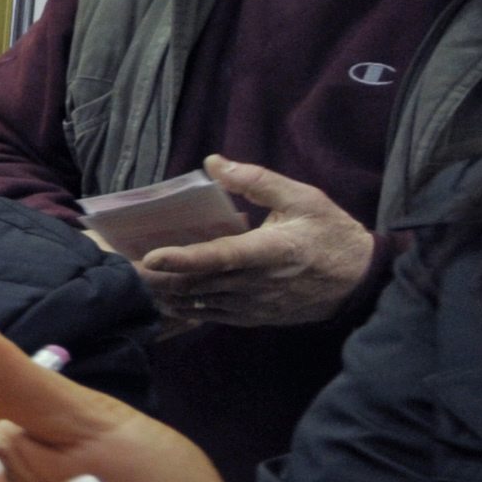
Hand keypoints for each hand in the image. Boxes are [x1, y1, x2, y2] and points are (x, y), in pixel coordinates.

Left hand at [134, 156, 372, 328]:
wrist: (360, 281)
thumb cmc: (331, 233)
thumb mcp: (302, 197)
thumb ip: (256, 180)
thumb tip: (213, 162)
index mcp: (269, 251)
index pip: (219, 257)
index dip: (184, 258)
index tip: (152, 256)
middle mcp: (258, 283)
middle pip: (197, 285)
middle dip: (158, 278)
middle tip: (122, 267)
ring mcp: (255, 305)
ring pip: (199, 304)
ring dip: (166, 294)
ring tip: (134, 282)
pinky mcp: (254, 318)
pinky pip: (211, 316)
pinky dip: (185, 309)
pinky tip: (165, 298)